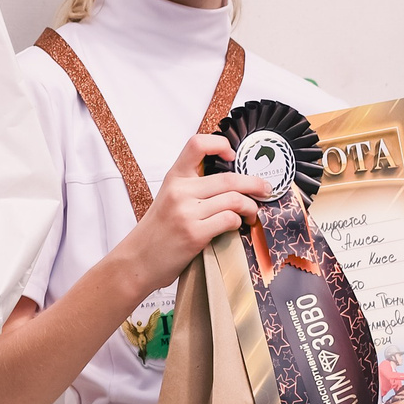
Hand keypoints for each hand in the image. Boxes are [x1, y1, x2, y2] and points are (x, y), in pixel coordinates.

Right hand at [115, 133, 268, 293]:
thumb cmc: (157, 231)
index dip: (219, 144)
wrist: (138, 260)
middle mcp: (180, 191)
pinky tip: (237, 225)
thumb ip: (193, 186)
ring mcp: (187, 212)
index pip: (197, 144)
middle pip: (228, 178)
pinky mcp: (195, 234)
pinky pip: (229, 220)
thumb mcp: (169, 198)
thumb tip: (231, 182)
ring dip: (250, 207)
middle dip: (254, 183)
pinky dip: (239, 222)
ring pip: (234, 200)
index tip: (232, 155)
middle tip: (265, 188)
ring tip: (251, 213)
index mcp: (174, 177)